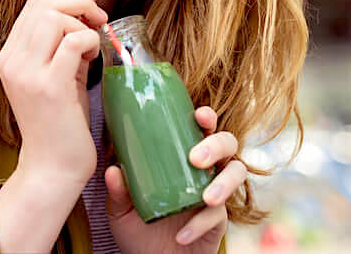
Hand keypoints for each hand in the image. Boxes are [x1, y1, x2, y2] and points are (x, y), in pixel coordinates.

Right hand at [0, 0, 106, 184]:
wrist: (53, 166)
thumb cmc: (60, 119)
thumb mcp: (57, 72)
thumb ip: (63, 41)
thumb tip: (86, 6)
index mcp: (9, 56)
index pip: (33, 5)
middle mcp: (12, 62)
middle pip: (43, 5)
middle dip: (78, 1)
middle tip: (100, 17)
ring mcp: (27, 74)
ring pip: (55, 19)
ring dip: (82, 23)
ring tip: (93, 45)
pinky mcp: (49, 87)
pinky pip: (72, 42)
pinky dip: (89, 40)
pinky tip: (93, 57)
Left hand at [106, 106, 247, 253]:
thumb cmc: (138, 229)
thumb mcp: (121, 209)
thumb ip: (118, 191)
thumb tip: (113, 170)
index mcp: (183, 156)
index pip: (201, 128)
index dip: (207, 118)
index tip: (200, 115)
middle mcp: (204, 170)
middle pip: (227, 144)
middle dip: (217, 145)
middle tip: (196, 158)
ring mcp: (214, 193)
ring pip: (237, 172)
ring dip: (224, 183)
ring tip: (207, 198)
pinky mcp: (219, 220)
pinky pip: (219, 215)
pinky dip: (201, 223)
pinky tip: (183, 233)